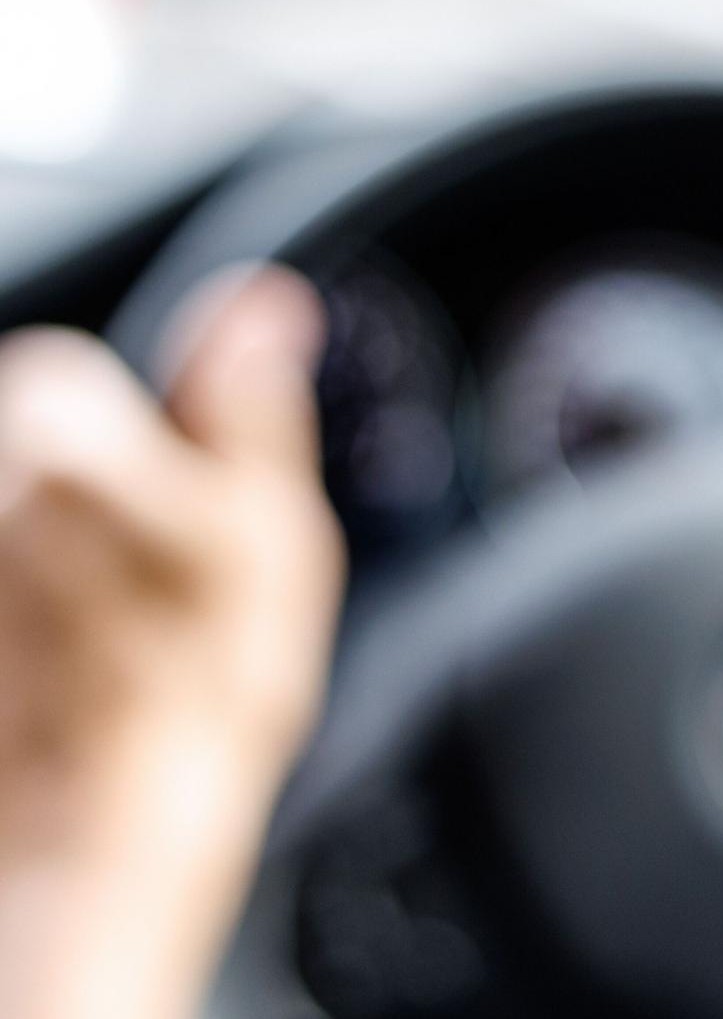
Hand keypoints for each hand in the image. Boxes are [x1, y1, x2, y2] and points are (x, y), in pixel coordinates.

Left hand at [0, 268, 340, 1018]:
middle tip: (142, 571)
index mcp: (56, 442)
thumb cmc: (200, 690)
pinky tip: (50, 676)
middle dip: (72, 494)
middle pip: (20, 450)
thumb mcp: (272, 526)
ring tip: (98, 638)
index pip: (63, 368)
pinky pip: (6, 605)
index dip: (126, 425)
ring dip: (39, 566)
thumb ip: (245, 400)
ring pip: (6, 529)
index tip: (169, 491)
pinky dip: (20, 629)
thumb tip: (260, 302)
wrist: (100, 843)